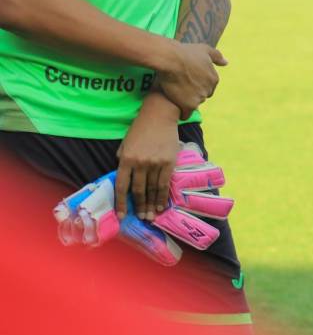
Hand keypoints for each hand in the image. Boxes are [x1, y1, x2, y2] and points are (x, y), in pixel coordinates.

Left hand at [54, 144, 233, 266]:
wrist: (160, 115)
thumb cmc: (140, 129)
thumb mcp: (125, 144)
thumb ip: (123, 161)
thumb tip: (125, 179)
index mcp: (125, 159)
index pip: (121, 186)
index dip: (121, 203)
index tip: (122, 216)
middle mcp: (140, 163)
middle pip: (138, 191)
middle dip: (139, 207)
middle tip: (142, 219)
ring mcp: (155, 163)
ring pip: (152, 189)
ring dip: (151, 205)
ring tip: (152, 216)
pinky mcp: (169, 162)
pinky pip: (165, 183)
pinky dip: (162, 196)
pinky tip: (162, 205)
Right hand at [157, 42, 226, 118]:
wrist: (171, 59)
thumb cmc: (185, 52)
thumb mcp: (204, 50)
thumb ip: (217, 56)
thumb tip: (226, 63)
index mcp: (214, 78)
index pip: (208, 87)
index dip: (197, 84)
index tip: (187, 79)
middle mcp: (209, 89)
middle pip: (201, 96)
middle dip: (193, 93)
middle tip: (180, 86)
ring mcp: (200, 98)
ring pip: (194, 104)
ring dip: (186, 101)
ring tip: (175, 93)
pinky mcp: (189, 105)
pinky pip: (186, 114)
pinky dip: (182, 112)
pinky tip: (175, 106)